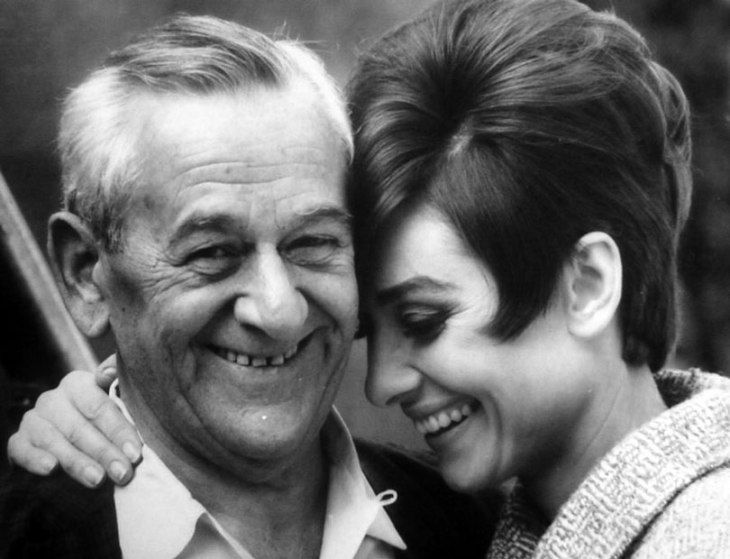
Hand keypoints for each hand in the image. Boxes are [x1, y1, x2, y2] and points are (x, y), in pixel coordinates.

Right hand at [6, 355, 141, 487]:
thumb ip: (123, 397)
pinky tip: (51, 469)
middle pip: (80, 426)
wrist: (78, 456)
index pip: (100, 406)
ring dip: (77, 462)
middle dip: (104, 452)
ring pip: (54, 440)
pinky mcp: (18, 442)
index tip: (135, 453)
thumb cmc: (103, 432)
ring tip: (98, 480)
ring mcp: (33, 420)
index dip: (119, 431)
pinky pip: (23, 450)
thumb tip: (109, 372)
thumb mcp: (117, 416)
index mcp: (80, 385)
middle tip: (123, 473)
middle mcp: (54, 399)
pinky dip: (37, 459)